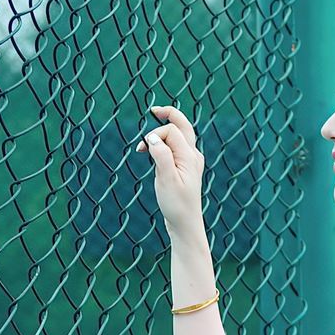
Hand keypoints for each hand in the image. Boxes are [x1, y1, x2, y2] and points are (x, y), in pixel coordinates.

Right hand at [138, 105, 206, 238]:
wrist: (185, 225)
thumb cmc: (176, 204)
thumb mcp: (166, 179)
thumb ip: (161, 155)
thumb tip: (152, 136)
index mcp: (190, 156)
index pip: (171, 131)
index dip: (154, 134)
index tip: (141, 149)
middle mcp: (193, 155)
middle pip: (183, 125)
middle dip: (169, 115)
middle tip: (154, 109)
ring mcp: (191, 161)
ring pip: (179, 136)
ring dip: (162, 134)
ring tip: (144, 147)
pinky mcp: (186, 168)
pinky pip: (176, 148)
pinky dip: (164, 145)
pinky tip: (153, 153)